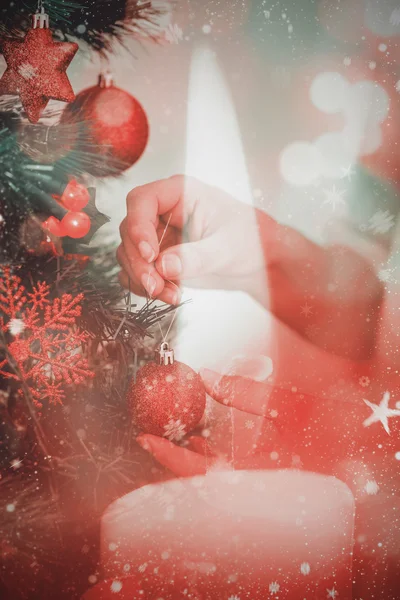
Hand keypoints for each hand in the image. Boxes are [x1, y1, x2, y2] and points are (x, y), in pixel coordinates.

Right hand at [117, 175, 268, 303]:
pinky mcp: (158, 258)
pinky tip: (169, 295)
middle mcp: (163, 211)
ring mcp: (158, 235)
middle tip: (156, 285)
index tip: (150, 255)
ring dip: (143, 278)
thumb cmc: (249, 240)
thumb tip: (164, 266)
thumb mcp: (226, 248)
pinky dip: (145, 286)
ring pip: (128, 254)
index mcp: (179, 193)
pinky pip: (136, 271)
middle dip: (139, 262)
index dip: (139, 227)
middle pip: (130, 230)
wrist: (256, 261)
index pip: (141, 201)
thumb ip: (196, 257)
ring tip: (171, 294)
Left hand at [136, 368, 317, 476]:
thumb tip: (203, 376)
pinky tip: (206, 437)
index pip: (199, 470)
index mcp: (256, 473)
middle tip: (153, 433)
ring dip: (193, 454)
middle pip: (201, 476)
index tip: (144, 438)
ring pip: (214, 473)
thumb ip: (241, 392)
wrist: (362, 439)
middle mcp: (255, 482)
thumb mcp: (285, 403)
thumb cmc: (330, 426)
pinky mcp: (266, 473)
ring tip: (178, 431)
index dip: (168, 456)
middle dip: (175, 455)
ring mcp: (260, 479)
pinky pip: (229, 468)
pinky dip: (213, 453)